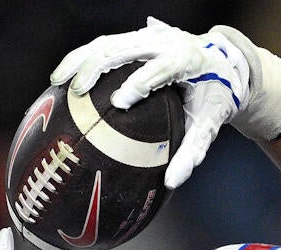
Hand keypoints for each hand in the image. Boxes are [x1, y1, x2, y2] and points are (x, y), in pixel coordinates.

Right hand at [50, 18, 249, 188]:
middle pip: (126, 47)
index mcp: (188, 59)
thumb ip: (192, 152)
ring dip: (81, 59)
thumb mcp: (208, 125)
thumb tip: (173, 182)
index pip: (162, 68)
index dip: (141, 83)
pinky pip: (103, 44)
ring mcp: (148, 36)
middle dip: (99, 66)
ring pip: (108, 42)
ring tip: (59, 81)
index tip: (120, 102)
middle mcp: (166, 41)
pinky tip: (62, 76)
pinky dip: (81, 57)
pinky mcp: (134, 37)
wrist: (220, 66)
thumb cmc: (212, 98)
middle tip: (78, 90)